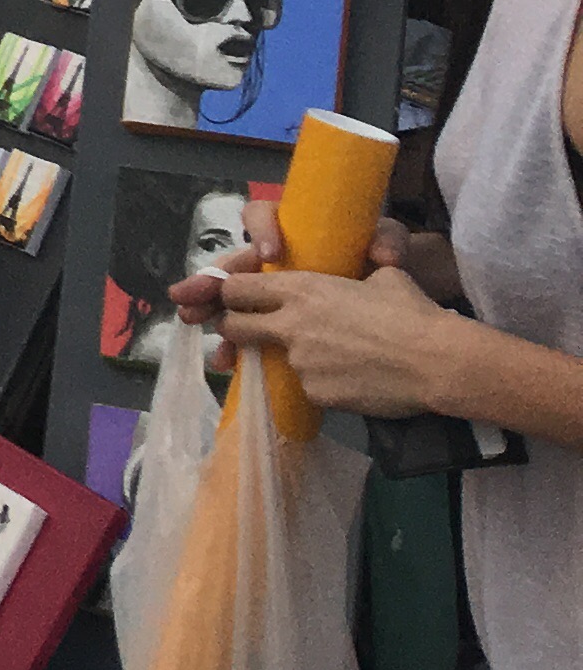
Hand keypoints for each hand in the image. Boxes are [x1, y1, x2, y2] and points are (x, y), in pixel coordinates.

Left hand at [211, 263, 466, 420]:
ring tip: (338, 359)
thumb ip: (350, 279)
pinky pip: (311, 386)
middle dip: (234, 329)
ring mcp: (301, 362)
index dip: (231, 294)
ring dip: (298, 358)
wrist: (437, 361)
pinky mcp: (316, 393)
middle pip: (234, 326)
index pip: (235, 287)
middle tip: (248, 333)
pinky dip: (325, 383)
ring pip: (281, 360)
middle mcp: (290, 324)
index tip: (236, 301)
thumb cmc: (411, 312)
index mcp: (299, 289)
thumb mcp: (378, 277)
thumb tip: (355, 281)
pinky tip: (354, 379)